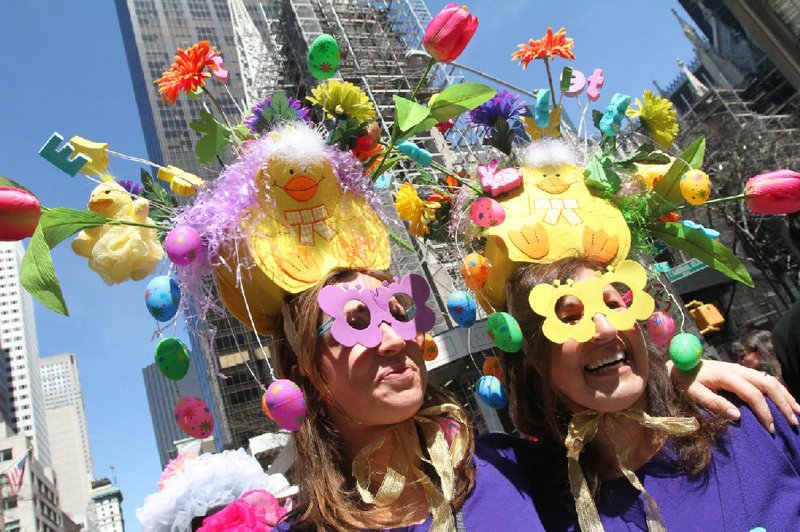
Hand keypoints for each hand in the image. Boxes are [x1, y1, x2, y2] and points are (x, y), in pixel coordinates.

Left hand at [670, 359, 799, 432]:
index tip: (770, 429)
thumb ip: (714, 403)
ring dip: (786, 395)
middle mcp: (738, 369)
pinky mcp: (741, 372)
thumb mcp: (693, 393)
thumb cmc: (683, 381)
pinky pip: (765, 379)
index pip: (753, 394)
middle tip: (793, 422)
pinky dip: (778, 390)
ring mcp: (741, 369)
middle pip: (769, 384)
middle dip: (783, 403)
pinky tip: (786, 401)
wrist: (677, 364)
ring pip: (770, 380)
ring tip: (798, 412)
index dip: (764, 412)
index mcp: (727, 375)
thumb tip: (737, 415)